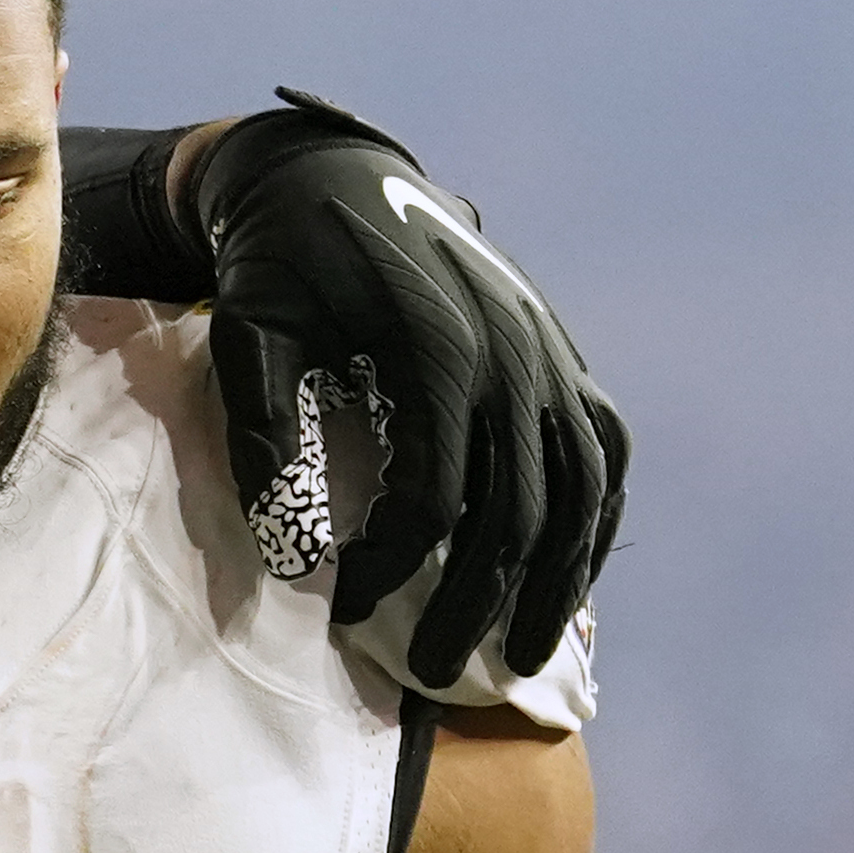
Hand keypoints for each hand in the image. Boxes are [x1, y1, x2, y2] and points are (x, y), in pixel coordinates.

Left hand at [190, 98, 627, 687]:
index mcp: (436, 342)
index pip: (436, 493)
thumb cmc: (277, 265)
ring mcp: (551, 350)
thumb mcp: (248, 335)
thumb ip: (269, 435)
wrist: (329, 178)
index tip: (347, 614)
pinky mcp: (563, 354)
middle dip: (477, 603)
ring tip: (525, 655)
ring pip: (581, 490)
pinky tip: (572, 582)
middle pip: (517, 507)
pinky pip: (604, 453)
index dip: (395, 566)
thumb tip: (291, 554)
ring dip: (559, 582)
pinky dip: (596, 523)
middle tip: (439, 675)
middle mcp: (514, 348)